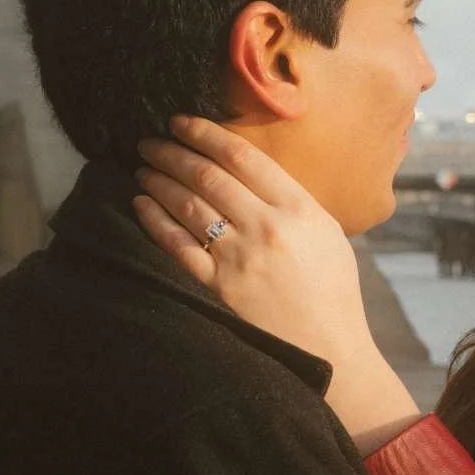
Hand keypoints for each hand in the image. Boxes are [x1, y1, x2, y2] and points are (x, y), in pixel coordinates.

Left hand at [133, 118, 421, 451]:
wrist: (329, 352)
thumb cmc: (333, 293)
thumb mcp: (327, 235)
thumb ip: (292, 202)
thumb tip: (251, 175)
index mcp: (299, 208)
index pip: (243, 157)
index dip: (206, 133)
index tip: (181, 122)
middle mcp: (266, 227)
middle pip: (208, 176)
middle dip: (172, 152)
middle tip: (149, 140)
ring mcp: (239, 258)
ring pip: (188, 205)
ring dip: (159, 180)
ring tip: (142, 167)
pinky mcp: (218, 288)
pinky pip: (177, 245)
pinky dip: (155, 220)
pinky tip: (141, 204)